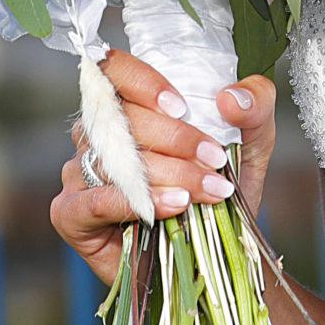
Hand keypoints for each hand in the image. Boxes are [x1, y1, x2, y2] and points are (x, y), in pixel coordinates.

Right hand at [48, 51, 279, 285]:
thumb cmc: (221, 188)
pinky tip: (174, 205)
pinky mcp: (70, 214)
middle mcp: (94, 134)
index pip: (113, 70)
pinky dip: (138, 201)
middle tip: (215, 161)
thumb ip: (254, 105)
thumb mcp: (252, 141)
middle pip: (120, 118)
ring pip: (114, 161)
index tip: (182, 107)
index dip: (143, 83)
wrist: (214, 254)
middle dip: (175, 140)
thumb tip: (230, 96)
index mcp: (126, 105)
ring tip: (207, 191)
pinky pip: (95, 200)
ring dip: (168, 175)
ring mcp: (76, 173)